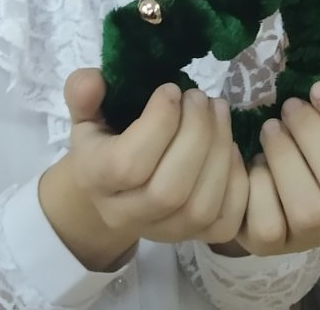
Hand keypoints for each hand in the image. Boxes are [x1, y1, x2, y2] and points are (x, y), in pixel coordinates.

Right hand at [63, 69, 247, 245]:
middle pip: (169, 191)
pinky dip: (236, 181)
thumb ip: (82, 93)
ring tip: (218, 110)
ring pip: (200, 207)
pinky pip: (225, 224)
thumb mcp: (87, 113)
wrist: (115, 190)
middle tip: (200, 97)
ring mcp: (163, 233)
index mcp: (95, 180)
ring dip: (219, 151)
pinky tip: (230, 146)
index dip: (158, 123)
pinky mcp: (195, 238)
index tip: (171, 89)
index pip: (127, 165)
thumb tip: (92, 81)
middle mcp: (126, 215)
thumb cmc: (105, 142)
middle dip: (195, 134)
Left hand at [235, 82, 319, 255]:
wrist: (279, 160)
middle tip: (289, 105)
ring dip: (285, 158)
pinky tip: (252, 159)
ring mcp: (312, 238)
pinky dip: (258, 187)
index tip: (318, 88)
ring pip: (308, 210)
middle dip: (312, 134)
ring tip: (270, 128)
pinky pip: (269, 228)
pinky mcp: (272, 246)